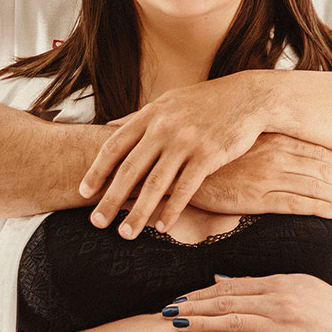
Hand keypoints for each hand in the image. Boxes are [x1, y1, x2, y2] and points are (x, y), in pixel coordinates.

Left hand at [79, 72, 273, 237]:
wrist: (248, 97)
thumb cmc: (204, 103)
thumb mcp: (167, 102)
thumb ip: (137, 118)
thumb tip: (107, 128)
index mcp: (150, 116)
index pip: (114, 146)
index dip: (97, 171)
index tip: (83, 193)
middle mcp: (164, 129)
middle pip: (130, 170)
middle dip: (110, 199)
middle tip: (96, 222)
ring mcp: (186, 142)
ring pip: (156, 184)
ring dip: (139, 212)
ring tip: (126, 234)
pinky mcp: (209, 155)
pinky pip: (186, 189)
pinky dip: (172, 210)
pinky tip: (161, 226)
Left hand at [163, 273, 331, 331]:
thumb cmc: (325, 305)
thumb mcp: (294, 284)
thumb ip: (258, 283)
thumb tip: (220, 279)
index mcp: (276, 283)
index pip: (228, 287)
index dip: (199, 294)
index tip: (175, 300)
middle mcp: (277, 300)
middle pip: (225, 303)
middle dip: (192, 308)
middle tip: (164, 313)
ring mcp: (284, 324)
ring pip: (235, 322)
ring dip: (203, 324)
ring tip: (177, 326)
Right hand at [193, 135, 331, 219]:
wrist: (178, 166)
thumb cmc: (209, 157)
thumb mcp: (241, 145)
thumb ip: (265, 147)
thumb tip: (285, 153)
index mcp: (273, 140)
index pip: (317, 152)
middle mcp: (275, 155)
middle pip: (323, 169)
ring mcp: (266, 176)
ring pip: (315, 186)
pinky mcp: (254, 196)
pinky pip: (293, 202)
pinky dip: (316, 206)